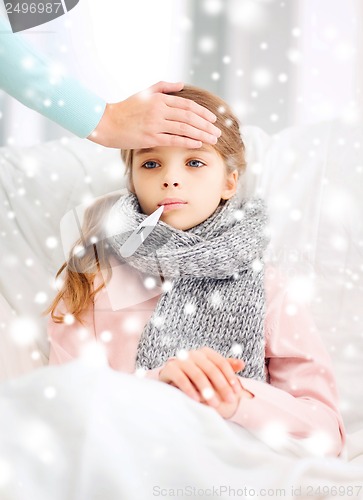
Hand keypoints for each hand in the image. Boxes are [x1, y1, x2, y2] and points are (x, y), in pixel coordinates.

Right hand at [88, 81, 220, 148]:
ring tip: (212, 140)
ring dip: (201, 134)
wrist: (106, 122)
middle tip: (218, 132)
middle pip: (189, 117)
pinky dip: (188, 141)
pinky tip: (198, 144)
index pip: (187, 105)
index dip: (203, 112)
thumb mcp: (144, 93)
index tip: (213, 119)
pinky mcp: (150, 138)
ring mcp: (155, 124)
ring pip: (184, 129)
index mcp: (159, 99)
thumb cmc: (125, 109)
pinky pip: (174, 139)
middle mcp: (159, 110)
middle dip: (206, 125)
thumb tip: (181, 84)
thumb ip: (163, 87)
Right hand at [158, 347, 248, 415]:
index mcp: (206, 352)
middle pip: (211, 369)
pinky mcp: (169, 369)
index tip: (237, 391)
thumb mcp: (211, 372)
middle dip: (222, 386)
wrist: (170, 379)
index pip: (221, 363)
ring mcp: (180, 360)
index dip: (230, 377)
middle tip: (229, 401)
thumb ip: (226, 367)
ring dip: (207, 390)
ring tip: (214, 404)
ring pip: (197, 374)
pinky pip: (181, 378)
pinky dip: (189, 389)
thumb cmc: (195, 376)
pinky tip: (196, 400)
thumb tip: (242, 363)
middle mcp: (194, 354)